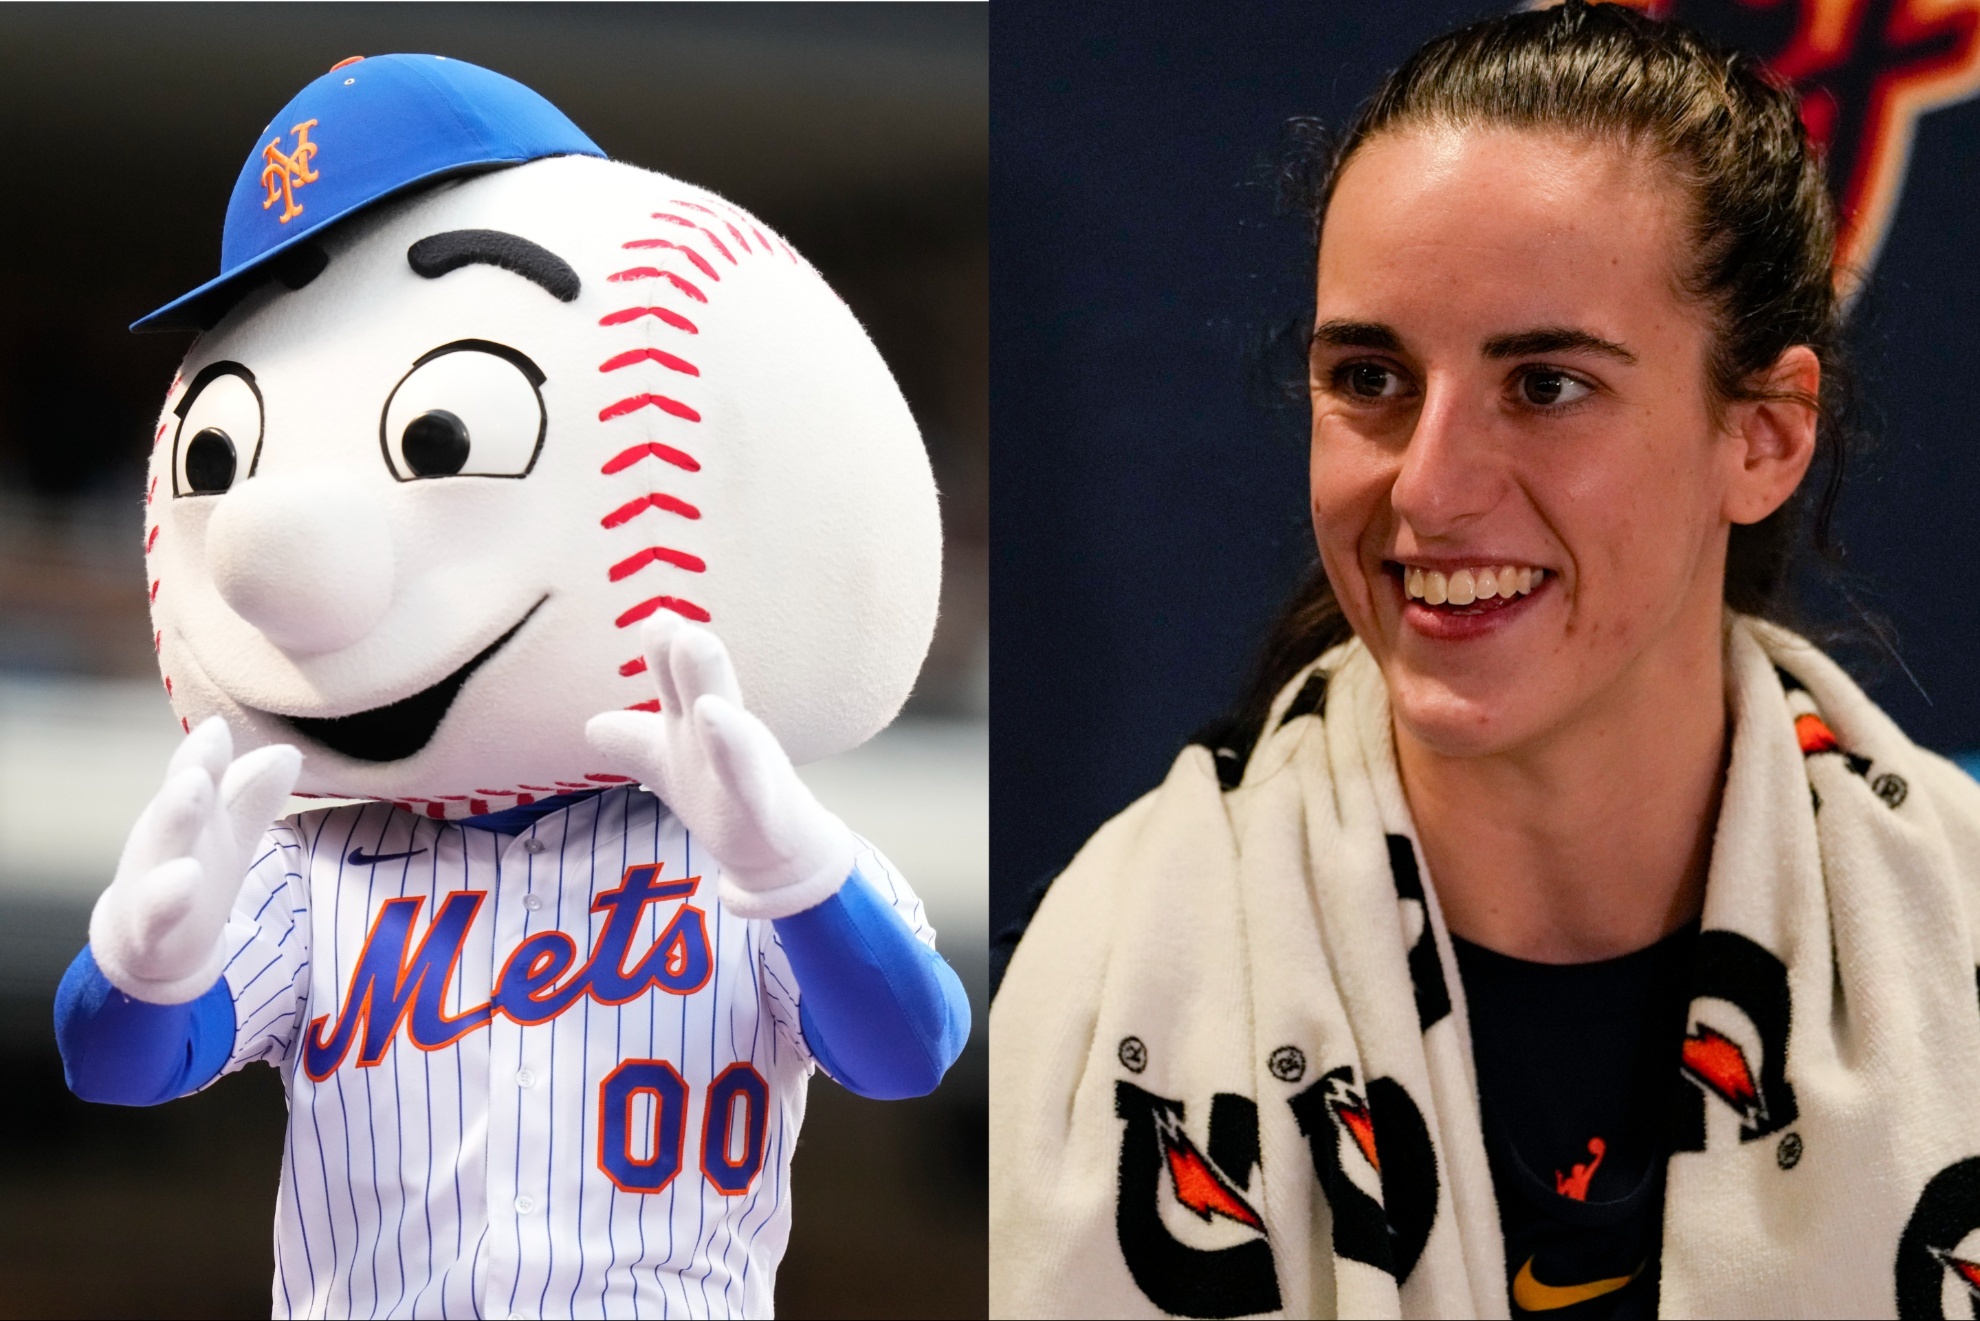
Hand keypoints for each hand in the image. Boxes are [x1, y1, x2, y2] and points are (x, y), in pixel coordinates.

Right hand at [88, 718, 301, 1003]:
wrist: (145, 943)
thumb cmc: (188, 872)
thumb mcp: (228, 833)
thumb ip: (253, 793)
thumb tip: (290, 751)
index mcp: (188, 813)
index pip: (197, 773)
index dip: (207, 749)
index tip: (220, 722)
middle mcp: (167, 840)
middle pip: (179, 800)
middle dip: (192, 767)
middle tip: (208, 738)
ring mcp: (153, 881)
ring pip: (163, 847)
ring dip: (176, 815)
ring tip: (194, 785)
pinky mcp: (151, 927)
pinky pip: (157, 910)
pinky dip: (168, 894)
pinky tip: (187, 875)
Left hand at [586, 616, 856, 918]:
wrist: (778, 847)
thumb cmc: (723, 793)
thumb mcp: (672, 764)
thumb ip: (633, 740)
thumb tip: (593, 725)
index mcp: (689, 725)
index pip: (671, 679)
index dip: (663, 648)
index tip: (658, 615)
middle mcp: (714, 736)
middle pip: (696, 687)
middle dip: (677, 652)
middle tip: (662, 615)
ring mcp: (739, 768)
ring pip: (721, 721)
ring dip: (707, 680)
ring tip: (694, 641)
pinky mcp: (757, 804)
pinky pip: (741, 775)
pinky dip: (729, 745)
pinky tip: (713, 716)